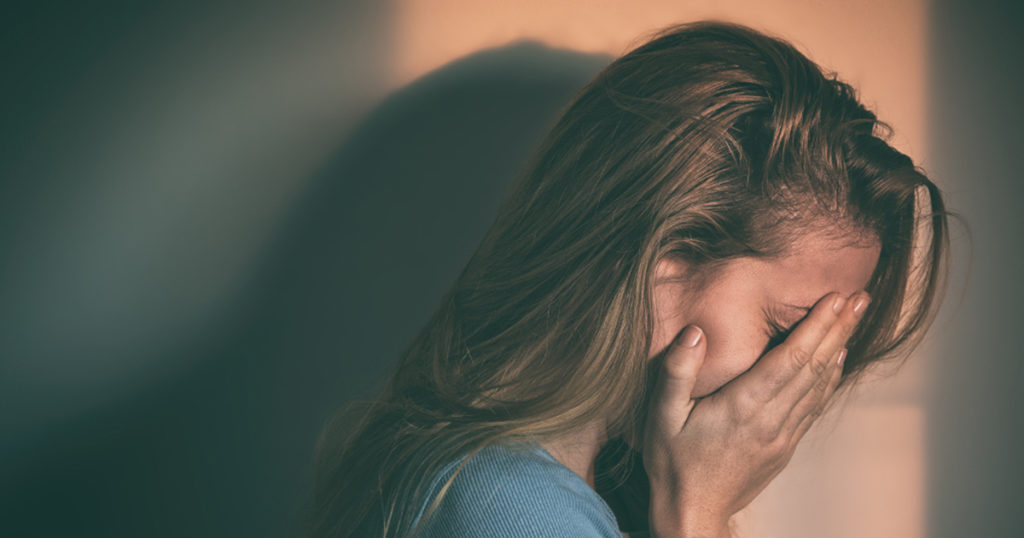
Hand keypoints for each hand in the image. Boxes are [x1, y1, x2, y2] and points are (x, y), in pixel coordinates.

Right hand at [643, 290, 869, 537]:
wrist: (693, 513)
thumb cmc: (672, 462)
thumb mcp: (661, 415)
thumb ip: (676, 371)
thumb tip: (694, 332)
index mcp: (742, 406)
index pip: (790, 359)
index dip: (816, 327)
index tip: (835, 298)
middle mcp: (770, 419)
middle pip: (814, 366)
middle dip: (839, 328)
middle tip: (860, 297)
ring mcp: (782, 435)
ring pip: (819, 384)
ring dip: (840, 347)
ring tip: (856, 318)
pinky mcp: (784, 446)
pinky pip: (814, 405)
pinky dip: (830, 378)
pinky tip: (837, 360)